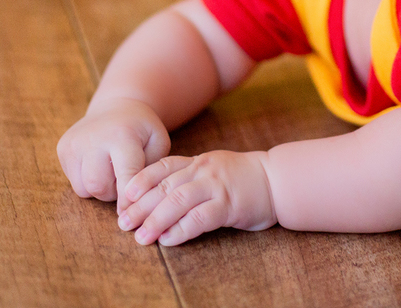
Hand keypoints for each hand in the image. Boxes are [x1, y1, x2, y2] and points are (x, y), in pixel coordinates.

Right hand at [56, 97, 170, 210]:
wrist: (117, 107)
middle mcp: (93, 138)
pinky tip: (98, 165)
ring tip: (111, 172)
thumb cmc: (142, 130)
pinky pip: (74, 182)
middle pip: (98, 186)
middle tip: (124, 180)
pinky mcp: (62, 148)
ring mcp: (74, 143)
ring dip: (100, 189)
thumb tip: (138, 202)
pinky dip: (87, 182)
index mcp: (122, 135)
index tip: (131, 212)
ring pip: (83, 188)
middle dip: (113, 193)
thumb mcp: (158, 143)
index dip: (129, 199)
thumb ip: (152, 170)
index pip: (125, 174)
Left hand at [117, 151, 276, 244]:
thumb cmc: (243, 179)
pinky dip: (181, 230)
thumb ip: (189, 178)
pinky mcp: (229, 204)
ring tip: (141, 237)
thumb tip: (155, 198)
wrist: (277, 180)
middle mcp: (204, 170)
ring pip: (178, 200)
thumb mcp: (213, 170)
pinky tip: (168, 240)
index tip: (123, 198)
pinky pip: (199, 218)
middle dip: (141, 206)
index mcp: (198, 161)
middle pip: (164, 186)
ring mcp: (217, 186)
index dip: (140, 182)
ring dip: (156, 219)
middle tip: (123, 223)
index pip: (162, 167)